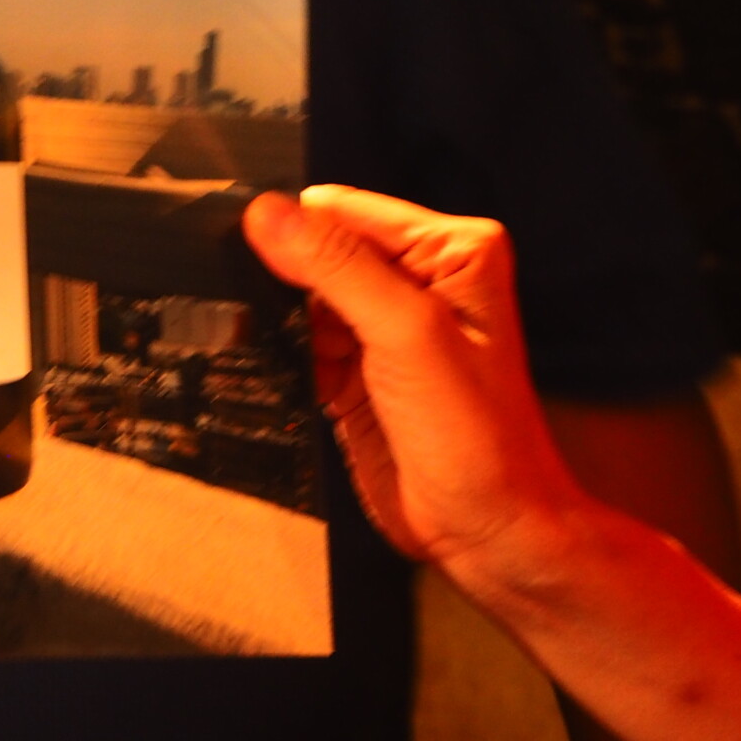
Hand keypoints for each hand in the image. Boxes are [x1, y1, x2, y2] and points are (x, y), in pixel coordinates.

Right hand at [242, 186, 582, 570]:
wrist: (484, 528)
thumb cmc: (480, 439)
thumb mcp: (407, 334)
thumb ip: (338, 268)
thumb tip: (270, 214)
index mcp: (450, 250)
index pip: (346, 211)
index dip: (298, 232)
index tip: (257, 255)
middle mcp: (418, 280)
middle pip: (318, 251)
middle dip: (288, 281)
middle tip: (284, 319)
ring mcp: (382, 328)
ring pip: (300, 300)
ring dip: (284, 324)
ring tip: (299, 358)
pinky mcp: (353, 371)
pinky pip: (298, 344)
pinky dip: (285, 358)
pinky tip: (297, 380)